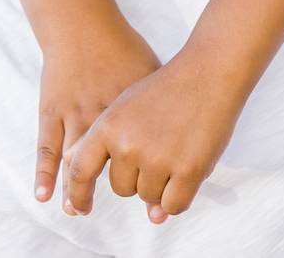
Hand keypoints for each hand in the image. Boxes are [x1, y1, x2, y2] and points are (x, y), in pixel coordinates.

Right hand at [34, 22, 158, 206]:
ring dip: (77, 190)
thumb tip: (184, 125)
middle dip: (118, 192)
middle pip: (112, 166)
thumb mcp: (152, 74)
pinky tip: (44, 194)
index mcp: (133, 112)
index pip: (147, 158)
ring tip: (79, 210)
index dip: (153, 186)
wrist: (83, 24)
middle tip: (129, 209)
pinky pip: (47, 147)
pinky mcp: (51, 110)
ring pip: (77, 164)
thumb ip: (163, 104)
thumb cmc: (122, 47)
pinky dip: (45, 172)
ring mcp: (74, 115)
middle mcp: (103, 118)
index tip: (156, 205)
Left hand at [63, 50, 243, 223]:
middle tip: (155, 152)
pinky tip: (184, 176)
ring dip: (160, 186)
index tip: (80, 209)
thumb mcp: (122, 108)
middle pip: (121, 189)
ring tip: (173, 152)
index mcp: (107, 127)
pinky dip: (177, 199)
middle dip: (136, 179)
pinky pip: (173, 205)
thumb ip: (105, 144)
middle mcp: (127, 145)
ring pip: (148, 198)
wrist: (205, 75)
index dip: (78, 194)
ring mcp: (157, 158)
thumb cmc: (164, 91)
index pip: (80, 169)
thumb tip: (85, 175)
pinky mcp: (187, 170)